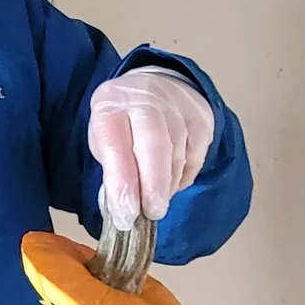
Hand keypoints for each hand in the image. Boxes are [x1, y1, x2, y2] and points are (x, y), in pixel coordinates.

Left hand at [87, 68, 213, 228]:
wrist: (152, 88)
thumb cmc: (123, 123)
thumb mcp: (104, 140)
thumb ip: (112, 171)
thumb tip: (125, 209)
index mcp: (111, 107)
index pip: (116, 146)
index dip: (122, 185)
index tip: (126, 216)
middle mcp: (145, 100)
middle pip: (154, 146)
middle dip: (153, 188)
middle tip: (152, 213)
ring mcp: (177, 106)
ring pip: (178, 155)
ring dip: (167, 185)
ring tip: (156, 197)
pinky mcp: (201, 117)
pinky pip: (196, 157)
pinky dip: (183, 176)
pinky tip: (171, 179)